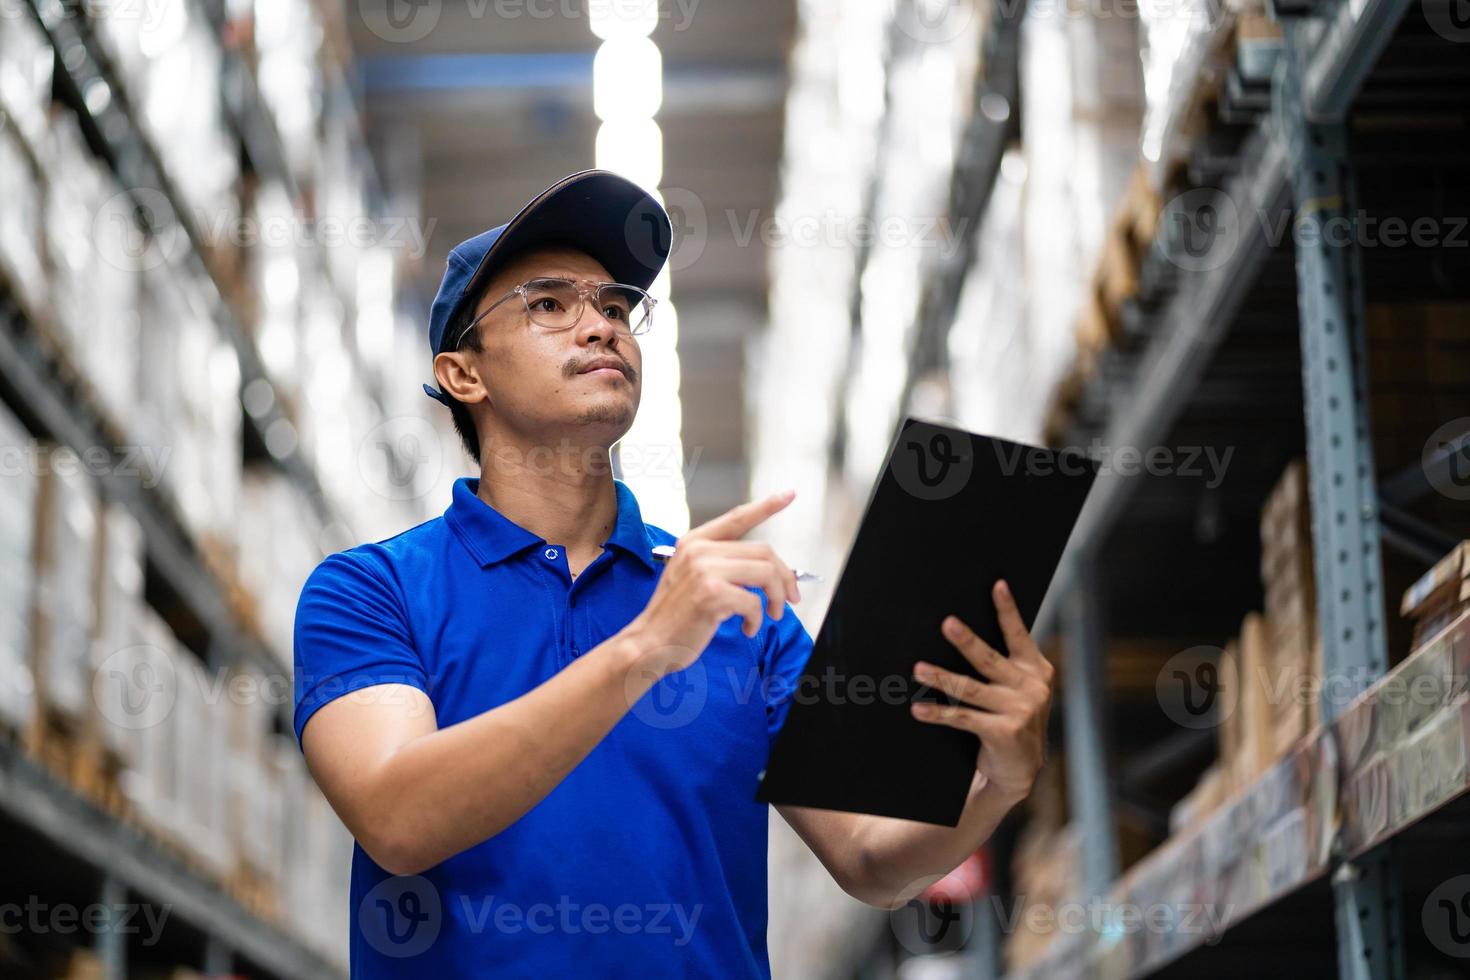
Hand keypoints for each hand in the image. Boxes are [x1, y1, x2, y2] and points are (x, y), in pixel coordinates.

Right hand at [624, 490, 800, 674]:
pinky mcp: (711, 594)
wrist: (649, 643)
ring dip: (777, 597)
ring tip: (773, 614)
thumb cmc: (674, 616)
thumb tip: (767, 569)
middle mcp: (699, 551)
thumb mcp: (692, 577)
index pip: (737, 517)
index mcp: (695, 542)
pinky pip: (754, 602)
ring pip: (766, 573)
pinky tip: (747, 628)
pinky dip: (758, 619)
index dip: (767, 506)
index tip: (789, 495)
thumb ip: (721, 564)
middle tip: (790, 597)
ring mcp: (704, 571)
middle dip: (785, 576)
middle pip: (764, 551)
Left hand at [908, 580, 1053, 802]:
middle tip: (947, 624)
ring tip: (918, 668)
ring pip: (970, 689)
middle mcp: (1031, 688)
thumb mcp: (1018, 690)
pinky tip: (918, 710)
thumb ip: (1004, 666)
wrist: (1020, 770)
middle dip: (966, 641)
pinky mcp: (1004, 732)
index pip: (1018, 635)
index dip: (1008, 610)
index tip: (997, 585)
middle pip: (989, 659)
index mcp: (1036, 670)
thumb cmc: (1011, 720)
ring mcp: (1020, 711)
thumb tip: (962, 632)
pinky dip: (938, 714)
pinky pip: (963, 718)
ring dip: (941, 678)